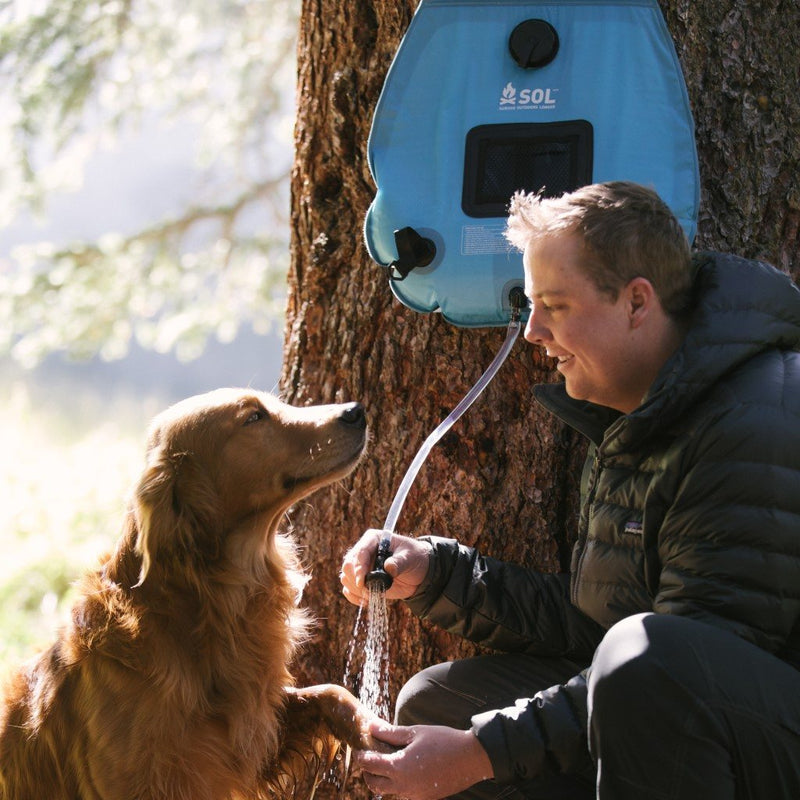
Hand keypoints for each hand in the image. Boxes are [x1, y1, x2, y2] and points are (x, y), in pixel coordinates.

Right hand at [340, 529, 431, 605]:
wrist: (418, 572)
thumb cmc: (414, 557)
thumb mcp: (410, 557)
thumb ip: (399, 561)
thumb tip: (388, 567)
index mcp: (373, 540)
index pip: (360, 552)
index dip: (359, 567)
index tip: (362, 582)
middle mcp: (363, 552)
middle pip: (348, 565)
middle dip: (355, 580)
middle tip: (369, 590)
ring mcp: (361, 567)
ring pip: (345, 577)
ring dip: (355, 589)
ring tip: (371, 595)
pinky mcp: (361, 581)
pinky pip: (348, 589)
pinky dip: (354, 597)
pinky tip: (366, 601)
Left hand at [353, 720, 493, 799]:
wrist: (471, 758)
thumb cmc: (443, 741)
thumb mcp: (415, 732)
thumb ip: (391, 733)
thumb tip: (371, 726)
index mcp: (399, 768)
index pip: (370, 765)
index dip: (361, 756)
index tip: (358, 748)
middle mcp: (404, 787)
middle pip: (374, 784)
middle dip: (367, 771)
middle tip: (370, 756)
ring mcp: (414, 795)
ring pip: (388, 791)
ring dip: (382, 778)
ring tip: (387, 760)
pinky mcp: (424, 798)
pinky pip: (403, 793)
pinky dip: (398, 783)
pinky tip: (405, 768)